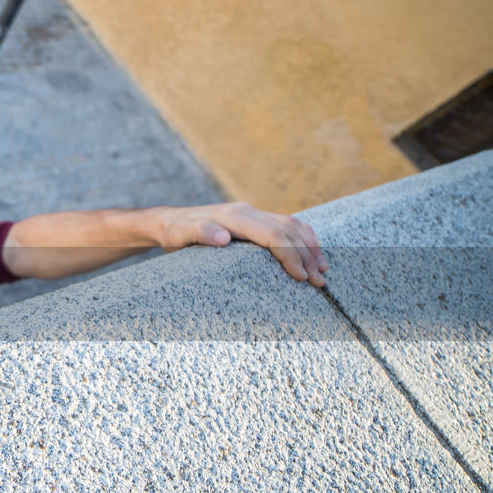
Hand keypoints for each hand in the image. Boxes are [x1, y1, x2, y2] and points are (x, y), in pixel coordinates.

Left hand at [156, 202, 327, 285]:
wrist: (169, 221)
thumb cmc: (175, 232)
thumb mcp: (180, 235)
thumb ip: (200, 233)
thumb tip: (223, 237)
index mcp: (234, 216)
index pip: (272, 234)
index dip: (290, 254)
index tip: (302, 276)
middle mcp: (247, 211)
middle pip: (287, 230)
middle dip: (307, 255)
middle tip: (320, 281)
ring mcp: (252, 213)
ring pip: (292, 225)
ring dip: (310, 247)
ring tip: (323, 270)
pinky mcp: (254, 219)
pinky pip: (285, 225)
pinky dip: (302, 238)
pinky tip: (312, 254)